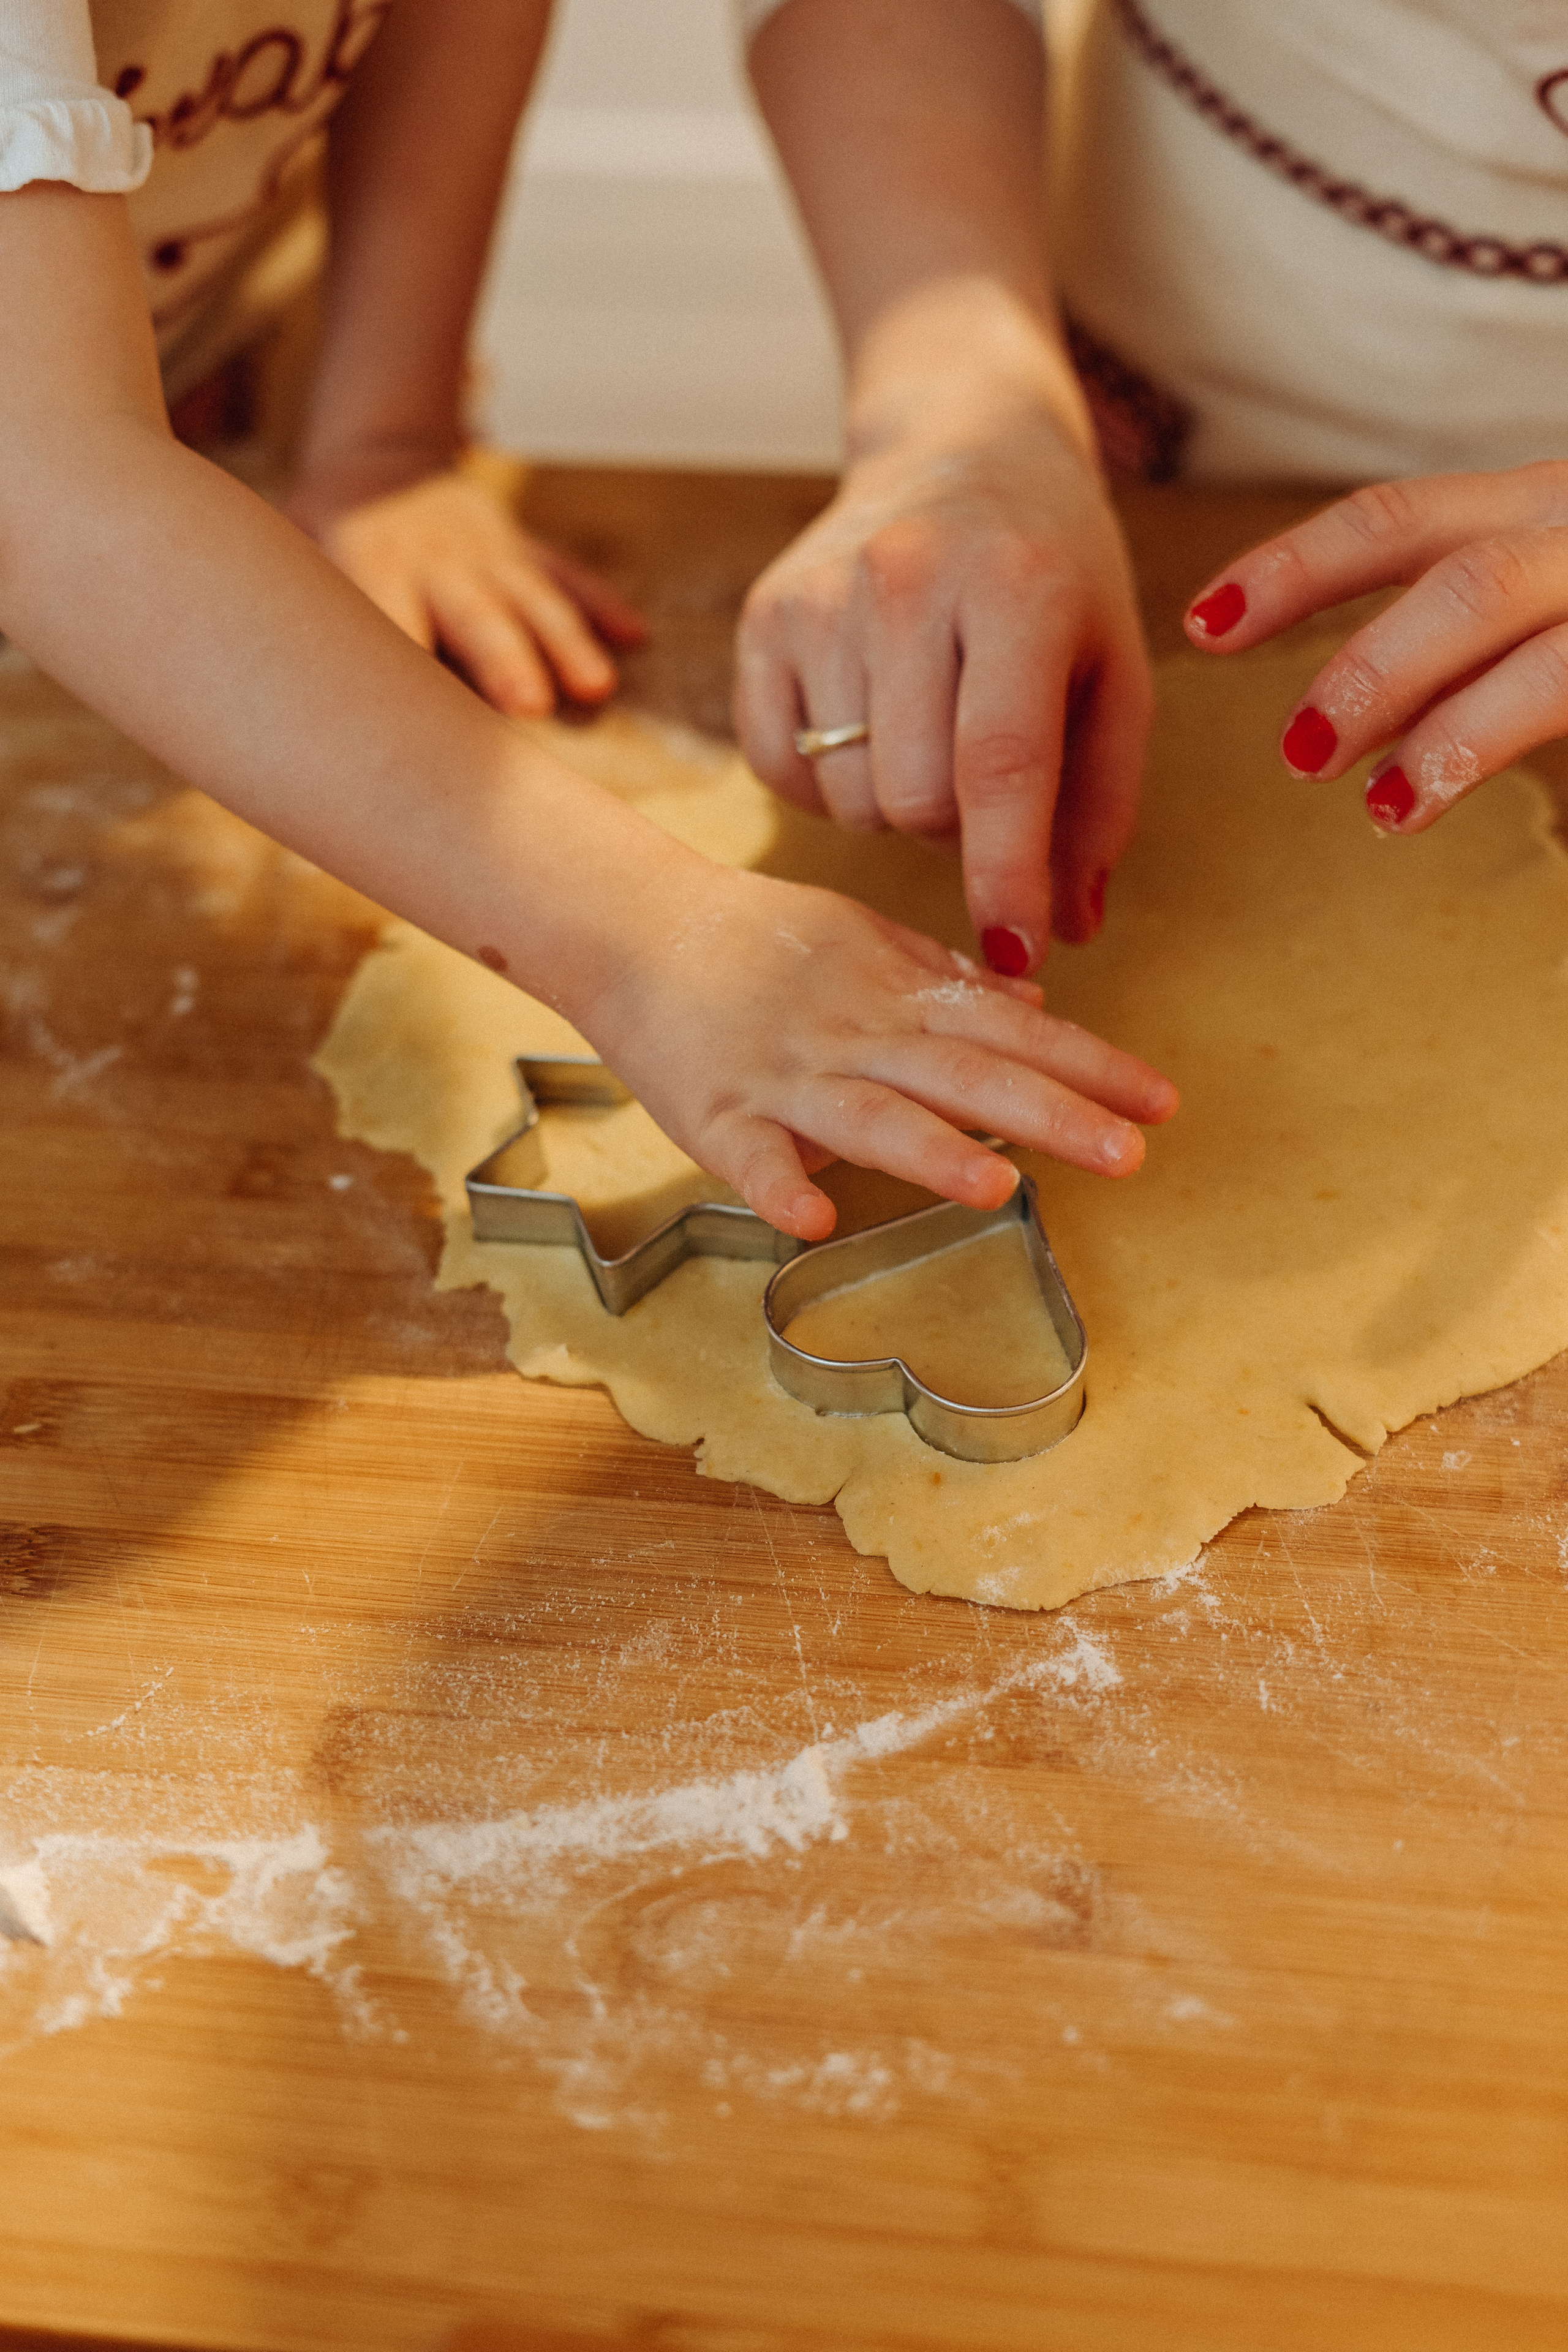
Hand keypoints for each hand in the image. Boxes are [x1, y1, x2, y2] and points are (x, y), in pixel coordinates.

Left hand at [287, 468, 645, 716]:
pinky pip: (567, 575)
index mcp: (373, 569)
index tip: (414, 730)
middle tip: (528, 710)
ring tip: (596, 690)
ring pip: (535, 601)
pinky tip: (634, 636)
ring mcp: (488, 556)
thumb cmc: (322, 540)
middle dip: (506, 663)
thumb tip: (272, 704)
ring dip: (567, 644)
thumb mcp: (295, 562)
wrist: (374, 466)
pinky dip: (600, 604)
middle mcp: (438, 565)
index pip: (389, 625)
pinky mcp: (522, 552)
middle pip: (477, 618)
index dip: (403, 668)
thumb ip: (304, 621)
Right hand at [586, 859, 1177, 1239]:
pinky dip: (779, 1185)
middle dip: (1048, 1115)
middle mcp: (852, 1034)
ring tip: (998, 1190)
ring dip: (930, 1153)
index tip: (1161, 1101)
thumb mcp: (864, 941)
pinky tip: (815, 1218)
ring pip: (866, 1116)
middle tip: (1129, 1154)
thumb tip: (1034, 1008)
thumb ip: (945, 981)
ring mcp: (783, 1075)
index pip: (1009, 1034)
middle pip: (961, 1077)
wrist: (634, 922)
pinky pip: (749, 1156)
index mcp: (895, 995)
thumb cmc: (756, 940)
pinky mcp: (714, 1113)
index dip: (1087, 1066)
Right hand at [733, 412, 1150, 972]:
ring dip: (893, 803)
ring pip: (849, 795)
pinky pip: (781, 770)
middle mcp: (908, 578)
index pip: (1000, 766)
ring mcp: (822, 595)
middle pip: (913, 799)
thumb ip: (1100, 806)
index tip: (1014, 956)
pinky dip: (826, 783)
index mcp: (1017, 588)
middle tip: (981, 779)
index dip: (1004, 876)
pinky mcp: (764, 616)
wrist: (960, 445)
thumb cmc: (1053, 575)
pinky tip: (864, 731)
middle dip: (953, 827)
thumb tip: (1069, 931)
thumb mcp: (1113, 673)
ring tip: (925, 735)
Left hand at [1183, 461, 1567, 831]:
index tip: (1203, 624)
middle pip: (1463, 582)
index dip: (1294, 570)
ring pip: (1526, 642)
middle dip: (1370, 669)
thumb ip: (1449, 649)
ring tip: (1378, 807)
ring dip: (1443, 726)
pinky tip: (1432, 807)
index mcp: (1532, 509)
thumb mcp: (1533, 607)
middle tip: (1298, 752)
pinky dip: (1490, 747)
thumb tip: (1334, 724)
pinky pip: (1565, 686)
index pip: (1395, 522)